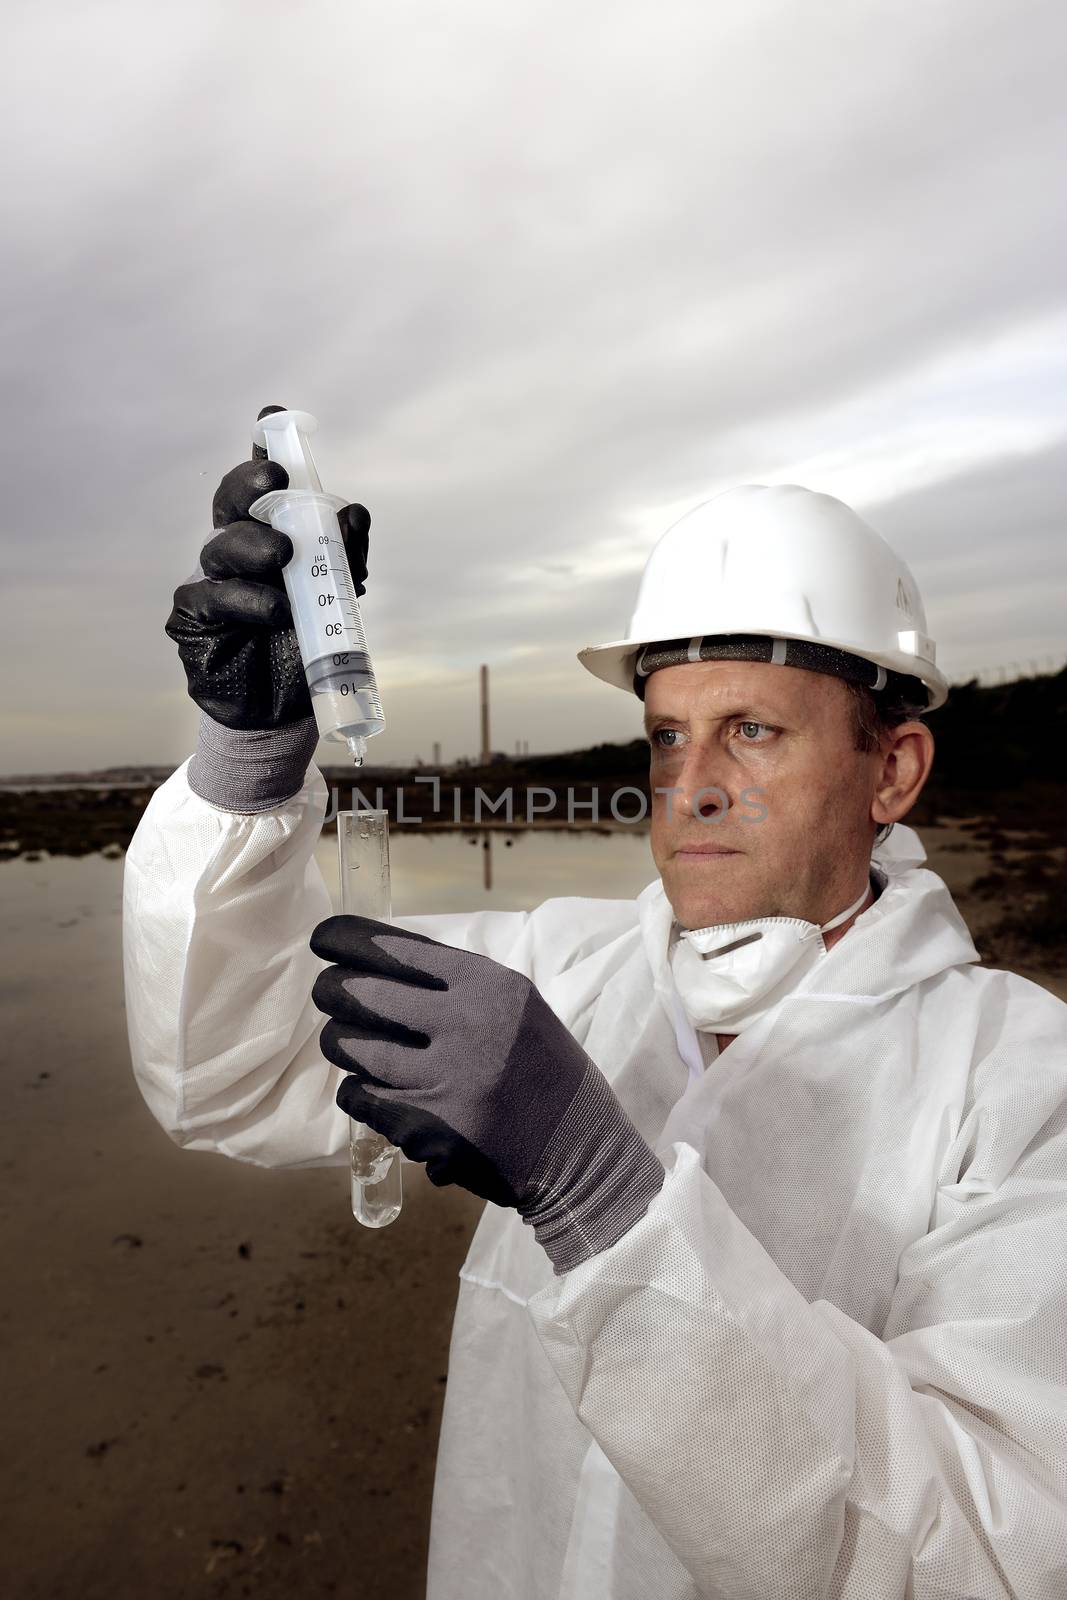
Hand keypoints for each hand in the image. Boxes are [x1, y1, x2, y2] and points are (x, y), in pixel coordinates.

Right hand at [166, 404, 370, 730]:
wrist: (288, 710)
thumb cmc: (308, 647)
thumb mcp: (340, 599)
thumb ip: (347, 556)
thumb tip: (353, 513)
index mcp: (269, 536)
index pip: (263, 487)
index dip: (263, 451)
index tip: (270, 419)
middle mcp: (236, 552)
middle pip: (231, 503)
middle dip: (250, 483)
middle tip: (275, 479)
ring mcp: (210, 582)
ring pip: (221, 546)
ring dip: (254, 545)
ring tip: (284, 559)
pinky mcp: (193, 619)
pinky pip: (210, 597)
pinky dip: (245, 600)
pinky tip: (275, 611)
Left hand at [310, 915, 603, 1208]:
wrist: (580, 1150)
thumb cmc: (543, 1072)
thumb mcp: (516, 1008)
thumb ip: (455, 986)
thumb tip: (378, 962)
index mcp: (489, 985)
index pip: (398, 949)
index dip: (347, 939)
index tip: (321, 940)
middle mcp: (467, 1025)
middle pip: (362, 993)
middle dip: (333, 991)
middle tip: (329, 995)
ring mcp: (447, 1080)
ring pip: (352, 1047)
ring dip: (342, 1043)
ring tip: (349, 1044)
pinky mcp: (429, 1130)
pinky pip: (361, 1097)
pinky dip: (358, 1091)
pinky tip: (372, 1089)